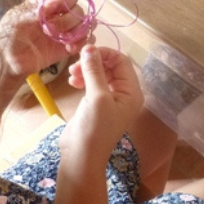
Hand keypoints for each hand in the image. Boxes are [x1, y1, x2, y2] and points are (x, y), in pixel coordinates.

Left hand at [0, 0, 84, 77]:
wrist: (8, 62)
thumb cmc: (8, 37)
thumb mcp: (19, 18)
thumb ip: (39, 9)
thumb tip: (56, 2)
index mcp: (45, 2)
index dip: (62, 1)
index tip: (49, 11)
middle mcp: (58, 14)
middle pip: (78, 9)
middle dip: (67, 20)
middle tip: (50, 31)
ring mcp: (65, 30)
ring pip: (85, 23)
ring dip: (78, 31)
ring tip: (64, 41)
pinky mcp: (69, 45)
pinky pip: (85, 40)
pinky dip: (82, 43)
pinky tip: (69, 49)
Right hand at [60, 45, 143, 163]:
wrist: (81, 156)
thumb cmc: (94, 128)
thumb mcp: (96, 97)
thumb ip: (94, 71)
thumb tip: (89, 47)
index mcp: (132, 92)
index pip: (122, 62)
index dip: (105, 54)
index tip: (85, 52)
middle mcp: (124, 94)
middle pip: (111, 66)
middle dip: (94, 62)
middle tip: (75, 66)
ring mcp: (110, 99)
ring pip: (100, 74)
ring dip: (86, 70)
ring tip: (71, 75)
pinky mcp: (96, 104)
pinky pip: (92, 83)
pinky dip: (83, 79)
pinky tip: (72, 82)